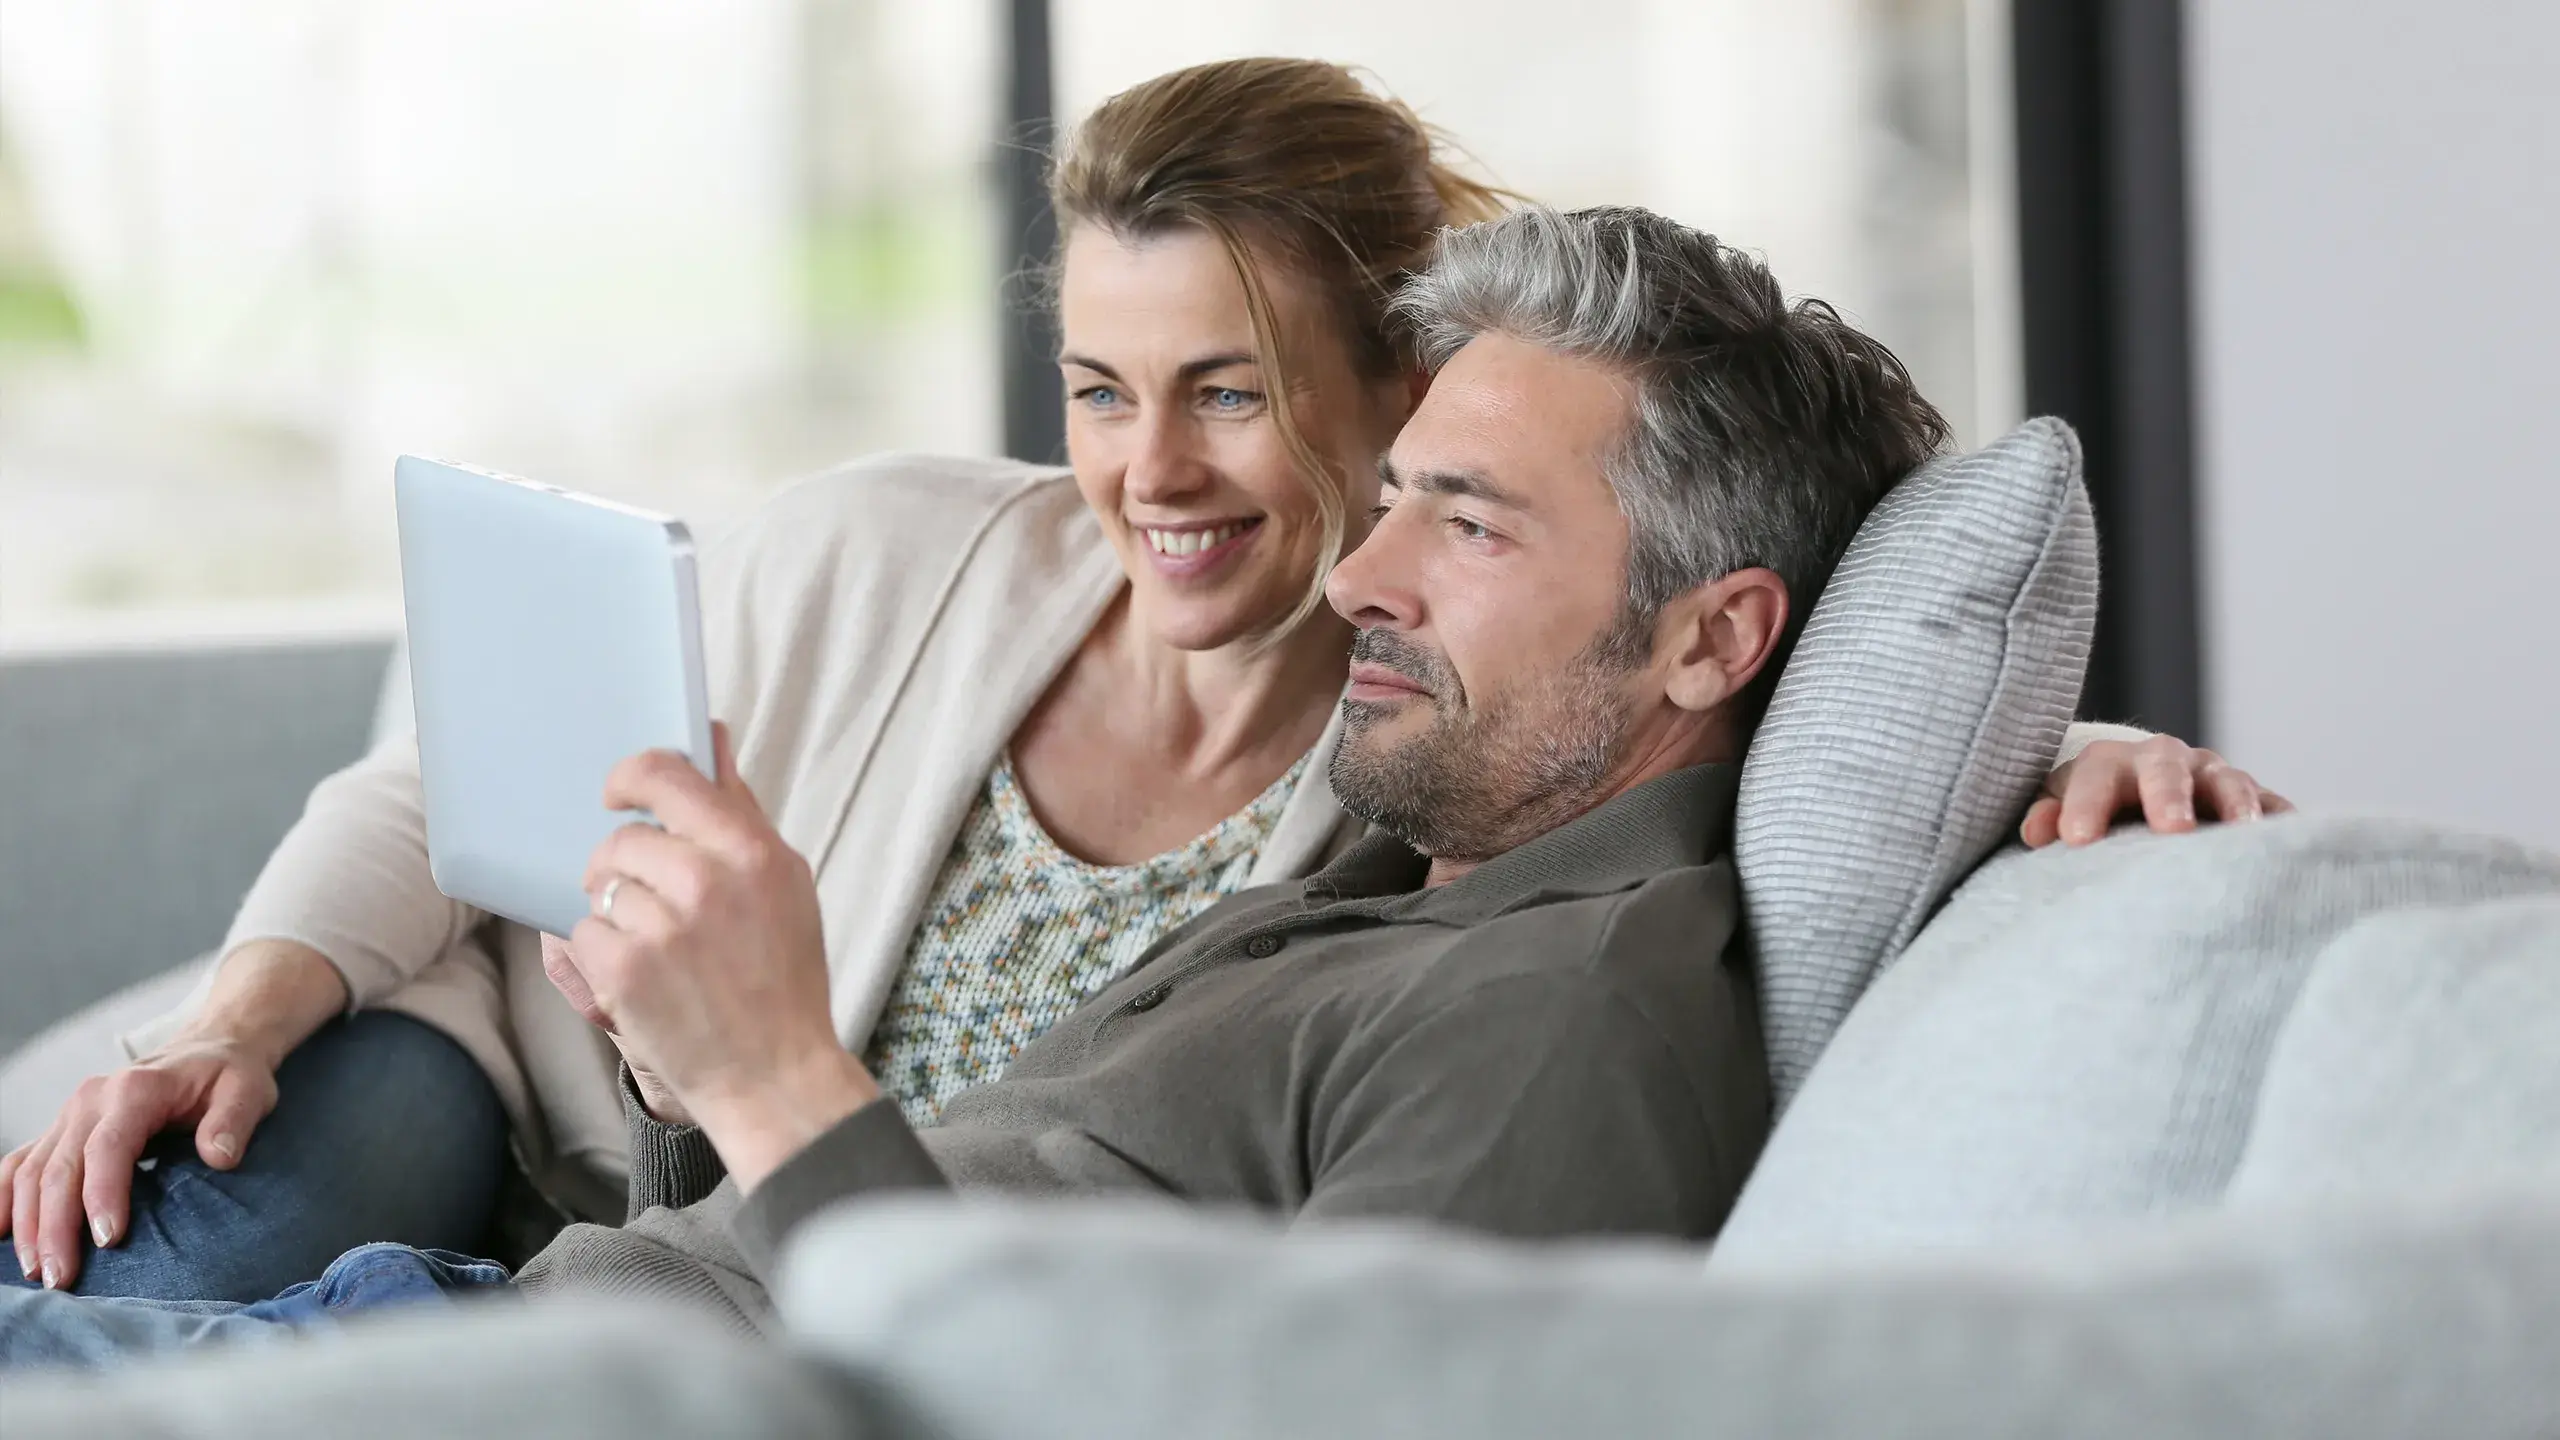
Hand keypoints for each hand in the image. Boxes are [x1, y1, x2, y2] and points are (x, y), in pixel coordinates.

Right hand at [0, 1036, 278, 1289]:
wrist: (208, 1049)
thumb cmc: (229, 1077)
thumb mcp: (248, 1091)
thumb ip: (234, 1121)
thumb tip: (219, 1156)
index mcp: (136, 1089)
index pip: (108, 1146)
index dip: (103, 1194)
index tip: (109, 1240)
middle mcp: (91, 1099)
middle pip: (60, 1167)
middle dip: (55, 1227)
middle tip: (61, 1279)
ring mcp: (69, 1115)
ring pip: (32, 1172)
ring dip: (28, 1224)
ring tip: (38, 1272)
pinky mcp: (61, 1130)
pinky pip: (19, 1164)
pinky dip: (3, 1199)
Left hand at [545, 723, 877, 1187]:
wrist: (775, 1074)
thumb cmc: (784, 976)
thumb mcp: (784, 883)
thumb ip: (739, 811)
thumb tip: (713, 737)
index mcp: (750, 851)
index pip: (667, 777)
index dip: (629, 778)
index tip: (616, 795)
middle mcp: (706, 880)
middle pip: (623, 841)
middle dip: (624, 870)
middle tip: (652, 908)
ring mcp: (664, 926)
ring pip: (601, 889)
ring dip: (616, 916)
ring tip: (657, 951)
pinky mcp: (626, 970)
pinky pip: (583, 934)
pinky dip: (602, 956)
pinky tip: (642, 979)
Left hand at [2023, 734, 2292, 847]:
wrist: (2141, 797)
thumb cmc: (2097, 812)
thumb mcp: (2065, 809)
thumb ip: (2049, 816)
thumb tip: (2036, 831)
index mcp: (2111, 763)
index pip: (2095, 774)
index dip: (2085, 804)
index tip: (2076, 840)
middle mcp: (2167, 762)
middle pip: (2166, 769)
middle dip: (2168, 796)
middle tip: (2171, 830)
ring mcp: (2215, 778)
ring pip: (2229, 782)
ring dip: (2237, 804)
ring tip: (2243, 833)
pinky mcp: (2255, 800)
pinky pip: (2275, 807)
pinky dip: (2283, 821)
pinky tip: (2293, 843)